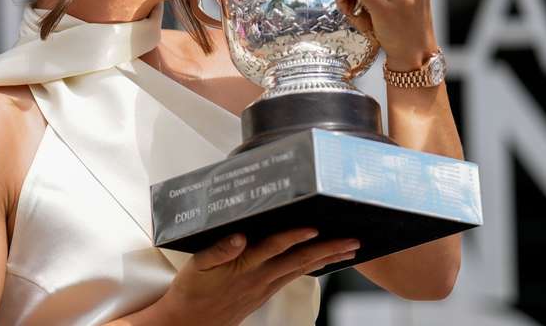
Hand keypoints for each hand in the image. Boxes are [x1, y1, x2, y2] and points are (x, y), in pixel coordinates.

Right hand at [154, 229, 359, 325]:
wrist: (191, 322)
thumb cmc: (192, 290)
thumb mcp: (197, 266)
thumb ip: (219, 250)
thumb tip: (239, 236)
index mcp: (244, 267)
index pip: (274, 248)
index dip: (295, 237)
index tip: (315, 228)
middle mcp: (260, 277)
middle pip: (299, 261)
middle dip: (328, 249)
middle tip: (353, 241)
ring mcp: (265, 287)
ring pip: (302, 269)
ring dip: (327, 259)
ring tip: (349, 250)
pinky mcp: (266, 292)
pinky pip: (294, 276)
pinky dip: (313, 267)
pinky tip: (324, 262)